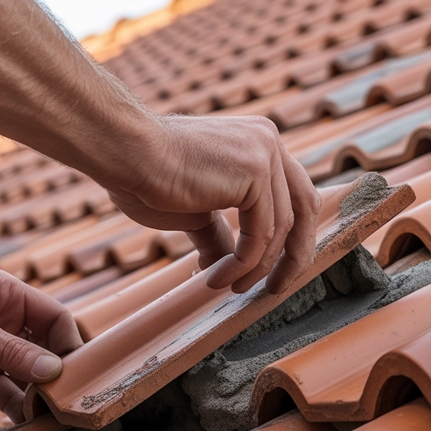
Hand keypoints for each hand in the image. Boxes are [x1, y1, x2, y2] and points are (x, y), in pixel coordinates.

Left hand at [0, 268, 83, 422]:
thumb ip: (12, 351)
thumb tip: (54, 371)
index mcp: (7, 297)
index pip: (54, 318)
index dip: (69, 343)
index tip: (79, 370)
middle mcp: (4, 324)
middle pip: (45, 351)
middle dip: (58, 375)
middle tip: (69, 401)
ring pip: (27, 377)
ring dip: (39, 396)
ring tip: (50, 418)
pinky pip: (4, 395)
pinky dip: (16, 409)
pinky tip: (26, 424)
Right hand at [106, 114, 320, 293]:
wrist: (126, 155)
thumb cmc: (147, 178)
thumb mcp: (195, 212)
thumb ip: (219, 233)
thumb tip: (225, 263)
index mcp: (257, 144)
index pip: (293, 194)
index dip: (290, 237)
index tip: (273, 270)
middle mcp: (268, 141)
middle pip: (305, 207)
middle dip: (294, 255)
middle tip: (274, 289)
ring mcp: (265, 153)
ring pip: (281, 229)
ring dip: (256, 268)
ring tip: (229, 287)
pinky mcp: (256, 172)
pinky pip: (262, 234)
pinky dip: (244, 264)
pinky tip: (219, 278)